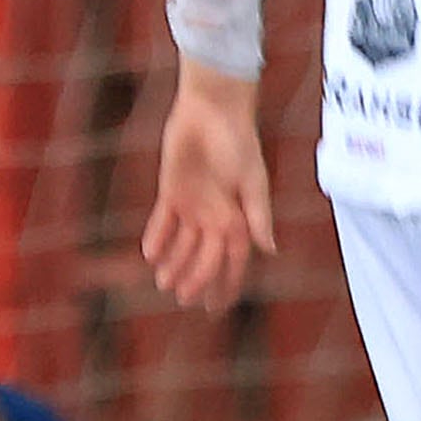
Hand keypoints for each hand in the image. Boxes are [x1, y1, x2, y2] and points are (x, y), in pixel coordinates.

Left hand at [144, 64, 274, 314]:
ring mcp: (193, 205)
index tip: (216, 308)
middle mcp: (216, 216)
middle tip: (182, 300)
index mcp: (239, 218)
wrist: (211, 113)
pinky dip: (157, 238)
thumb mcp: (252, 182)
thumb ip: (257, 216)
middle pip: (204, 257)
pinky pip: (162, 221)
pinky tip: (150, 255)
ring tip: (163, 284)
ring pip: (182, 244)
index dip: (225, 284)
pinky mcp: (171, 191)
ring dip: (174, 264)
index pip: (232, 261)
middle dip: (195, 280)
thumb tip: (270, 250)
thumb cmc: (238, 144)